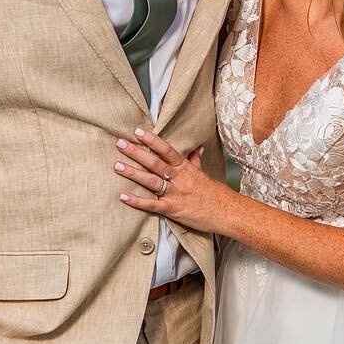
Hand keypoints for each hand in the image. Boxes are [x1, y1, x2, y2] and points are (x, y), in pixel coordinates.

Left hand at [113, 129, 230, 233]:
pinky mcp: (173, 210)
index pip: (166, 150)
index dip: (151, 140)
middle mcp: (179, 178)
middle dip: (136, 152)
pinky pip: (152, 205)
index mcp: (185, 167)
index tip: (137, 131)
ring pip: (151, 181)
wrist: (228, 212)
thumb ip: (195, 161)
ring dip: (132, 173)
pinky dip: (137, 201)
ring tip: (116, 165)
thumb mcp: (204, 174)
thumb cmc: (215, 194)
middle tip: (119, 143)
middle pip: (154, 162)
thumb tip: (197, 148)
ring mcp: (175, 194)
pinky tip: (123, 196)